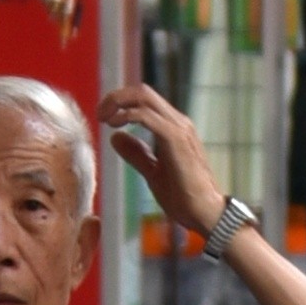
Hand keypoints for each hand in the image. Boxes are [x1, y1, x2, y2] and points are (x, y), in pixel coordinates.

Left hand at [98, 81, 225, 237]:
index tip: (103, 117)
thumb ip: (136, 154)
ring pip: (144, 97)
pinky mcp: (176, 139)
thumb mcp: (153, 173)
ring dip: (118, 102)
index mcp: (174, 127)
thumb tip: (116, 137)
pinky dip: (127, 115)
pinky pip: (147, 116)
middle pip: (143, 91)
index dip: (120, 101)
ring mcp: (179, 129)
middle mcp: (178, 122)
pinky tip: (115, 125)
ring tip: (104, 118)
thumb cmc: (184, 196)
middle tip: (100, 113)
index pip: (144, 99)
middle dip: (116, 97)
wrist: (206, 213)